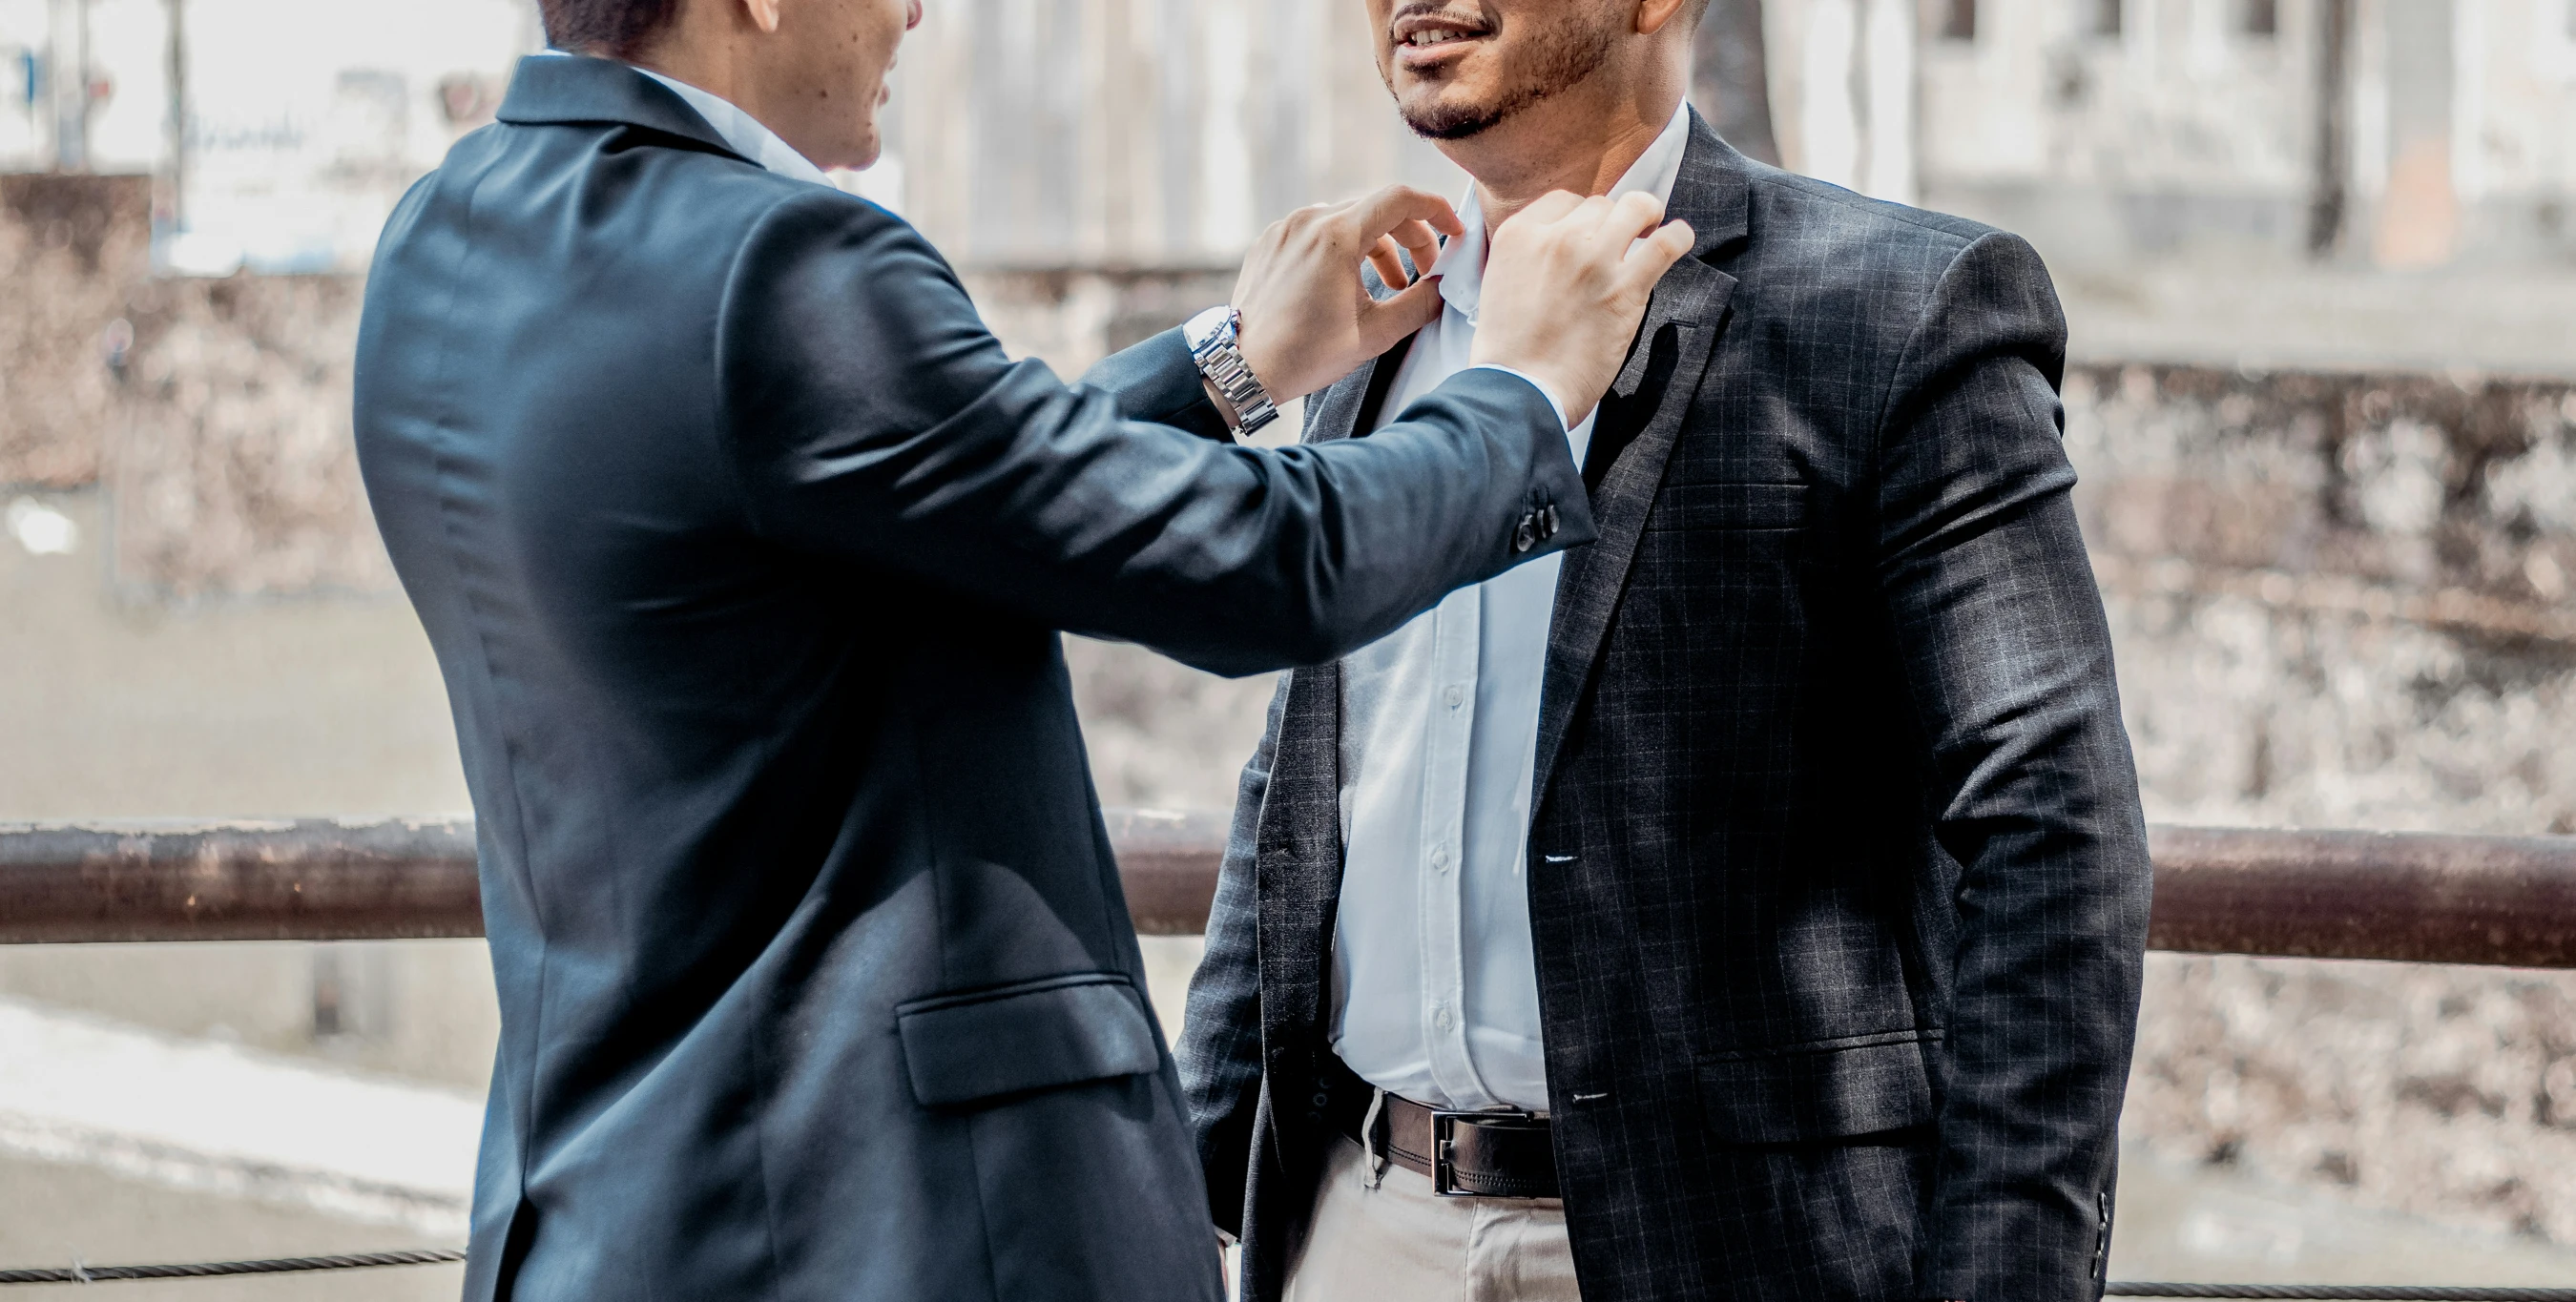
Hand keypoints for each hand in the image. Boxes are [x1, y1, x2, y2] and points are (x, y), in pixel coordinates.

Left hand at [1227, 186, 1465, 402]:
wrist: (1244, 368)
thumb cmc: (1305, 355)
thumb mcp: (1376, 334)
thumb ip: (1420, 303)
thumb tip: (1445, 286)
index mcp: (1336, 236)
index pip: (1401, 199)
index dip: (1437, 210)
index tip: (1454, 231)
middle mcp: (1308, 221)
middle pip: (1376, 208)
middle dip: (1410, 236)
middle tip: (1426, 271)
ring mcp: (1285, 228)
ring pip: (1348, 219)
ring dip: (1378, 245)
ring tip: (1390, 285)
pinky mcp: (1270, 240)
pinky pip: (1318, 231)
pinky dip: (1344, 248)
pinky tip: (1349, 283)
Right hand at [1469, 190, 1694, 426]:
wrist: (1519, 390)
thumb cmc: (1508, 352)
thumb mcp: (1498, 283)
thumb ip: (1528, 256)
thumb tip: (1560, 250)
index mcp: (1520, 234)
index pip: (1565, 201)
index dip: (1583, 216)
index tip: (1590, 234)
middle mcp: (1557, 238)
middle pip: (1600, 206)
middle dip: (1611, 224)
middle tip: (1618, 246)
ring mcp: (1594, 259)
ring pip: (1636, 208)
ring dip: (1647, 218)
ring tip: (1650, 233)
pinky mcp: (1625, 288)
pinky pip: (1667, 243)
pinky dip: (1678, 236)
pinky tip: (1677, 241)